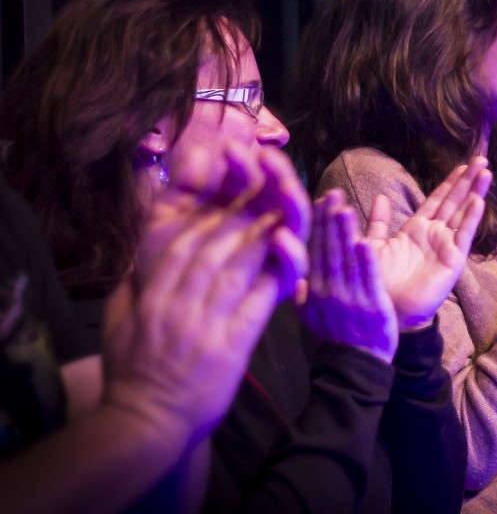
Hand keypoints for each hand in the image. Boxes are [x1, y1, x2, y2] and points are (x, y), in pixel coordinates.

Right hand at [104, 142, 300, 445]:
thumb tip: (155, 232)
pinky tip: (291, 244)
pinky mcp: (233, 340)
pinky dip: (278, 268)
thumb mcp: (121, 310)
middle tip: (269, 161)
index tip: (229, 158)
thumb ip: (137, 272)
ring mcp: (205, 315)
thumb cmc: (132, 367)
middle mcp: (177, 292)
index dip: (207, 187)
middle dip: (246, 190)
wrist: (146, 422)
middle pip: (217, 229)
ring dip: (268, 219)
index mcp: (150, 281)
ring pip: (242, 254)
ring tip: (289, 190)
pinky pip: (261, 296)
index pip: (182, 223)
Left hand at [149, 142, 310, 298]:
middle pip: (280, 194)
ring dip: (294, 203)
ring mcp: (273, 255)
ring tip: (284, 186)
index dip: (244, 163)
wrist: (156, 332)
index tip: (229, 149)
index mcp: (236, 208)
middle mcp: (261, 227)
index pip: (251, 178)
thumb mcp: (165, 225)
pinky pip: (294, 268)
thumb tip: (199, 153)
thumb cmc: (165, 273)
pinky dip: (292, 252)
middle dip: (277, 173)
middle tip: (267, 158)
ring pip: (296, 224)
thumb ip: (181, 189)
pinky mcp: (278, 285)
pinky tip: (279, 238)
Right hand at [301, 189, 398, 362]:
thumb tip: (292, 275)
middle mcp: (329, 290)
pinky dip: (365, 261)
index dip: (318, 226)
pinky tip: (363, 242)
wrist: (358, 364)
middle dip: (329, 221)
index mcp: (315, 290)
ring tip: (344, 209)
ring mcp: (350, 297)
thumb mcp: (311, 316)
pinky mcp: (371, 304)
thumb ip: (302, 294)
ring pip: (346, 260)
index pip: (316, 251)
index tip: (320, 201)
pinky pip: (367, 279)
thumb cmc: (337, 335)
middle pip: (328, 250)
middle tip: (331, 194)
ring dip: (345, 233)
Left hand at [364, 157, 491, 330]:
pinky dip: (471, 217)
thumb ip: (378, 222)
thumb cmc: (380, 281)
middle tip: (481, 159)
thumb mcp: (373, 245)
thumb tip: (381, 196)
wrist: (387, 309)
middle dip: (467, 180)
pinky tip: (478, 200)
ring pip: (463, 213)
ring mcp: (446, 246)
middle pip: (455, 201)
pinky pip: (463, 235)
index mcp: (417, 229)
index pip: (437, 200)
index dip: (449, 182)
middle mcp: (435, 235)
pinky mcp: (453, 260)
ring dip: (474, 192)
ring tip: (486, 172)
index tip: (462, 165)